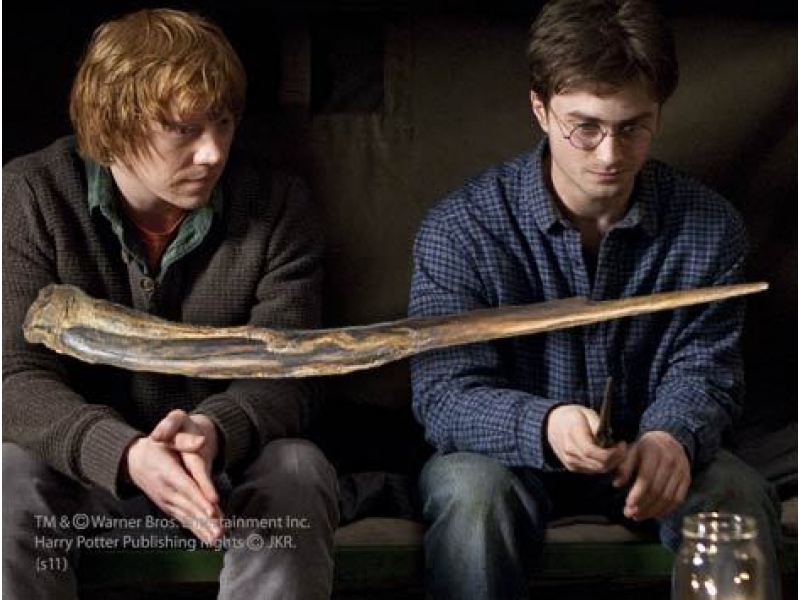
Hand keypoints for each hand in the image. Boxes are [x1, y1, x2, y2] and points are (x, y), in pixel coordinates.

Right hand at [125, 410, 222, 543]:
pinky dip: (196, 530)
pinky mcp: (169, 507)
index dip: (198, 499)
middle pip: (188, 506)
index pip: (185, 486)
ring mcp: (166, 501)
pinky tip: (209, 539)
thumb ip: (184, 439)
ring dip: (202, 529)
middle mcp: (165, 490)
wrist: (134, 460)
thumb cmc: (156, 445)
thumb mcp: (167, 435)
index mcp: (166, 471)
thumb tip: (201, 441)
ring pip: (187, 516)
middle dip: (204, 520)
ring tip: (217, 539)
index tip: (212, 510)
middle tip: (220, 531)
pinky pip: (184, 520)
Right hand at [545, 404, 626, 472]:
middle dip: (616, 459)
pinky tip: (607, 455)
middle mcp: (569, 451)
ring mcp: (570, 461)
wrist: (551, 425)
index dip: (610, 452)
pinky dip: (602, 465)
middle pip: (597, 464)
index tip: (622, 445)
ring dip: (611, 463)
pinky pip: (592, 470)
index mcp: (572, 434)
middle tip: (624, 449)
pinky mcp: (572, 467)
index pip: (591, 451)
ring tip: (617, 451)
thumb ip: (598, 424)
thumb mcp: (585, 412)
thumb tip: (611, 436)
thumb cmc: (572, 416)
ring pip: (597, 470)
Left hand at [613, 430, 690, 520]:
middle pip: (657, 490)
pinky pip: (678, 499)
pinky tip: (654, 514)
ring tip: (638, 516)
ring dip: (652, 510)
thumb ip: (624, 467)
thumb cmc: (645, 448)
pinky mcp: (687, 479)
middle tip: (629, 514)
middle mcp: (670, 461)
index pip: (646, 477)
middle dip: (642, 505)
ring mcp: (681, 471)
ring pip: (668, 498)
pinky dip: (666, 510)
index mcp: (653, 451)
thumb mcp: (631, 451)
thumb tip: (616, 484)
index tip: (627, 505)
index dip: (637, 493)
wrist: (669, 439)